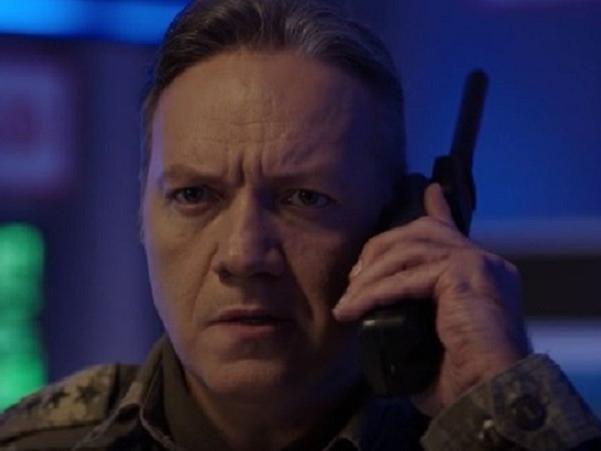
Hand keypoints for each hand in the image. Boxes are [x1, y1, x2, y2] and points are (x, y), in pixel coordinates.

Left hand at [333, 183, 530, 416]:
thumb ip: (412, 322)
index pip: (452, 230)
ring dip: (370, 275)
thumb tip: (380, 326)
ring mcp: (477, 264)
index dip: (435, 209)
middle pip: (420, 233)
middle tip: (354, 280)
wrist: (492, 397)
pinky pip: (406, 276)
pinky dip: (373, 292)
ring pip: (408, 250)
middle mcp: (484, 262)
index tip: (428, 191)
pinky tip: (353, 308)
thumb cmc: (465, 380)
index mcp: (481, 274)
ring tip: (347, 302)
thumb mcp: (431, 342)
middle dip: (379, 249)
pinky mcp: (465, 273)